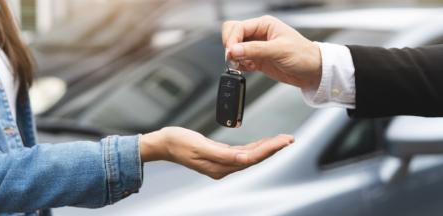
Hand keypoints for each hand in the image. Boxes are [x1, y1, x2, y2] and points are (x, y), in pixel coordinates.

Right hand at [140, 127, 293, 179]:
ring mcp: (221, 163)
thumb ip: (223, 154)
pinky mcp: (218, 156)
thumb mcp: (200, 146)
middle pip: (254, 158)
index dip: (270, 149)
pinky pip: (242, 152)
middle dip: (273, 148)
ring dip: (266, 148)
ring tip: (281, 140)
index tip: (284, 141)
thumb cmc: (178, 142)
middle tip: (289, 138)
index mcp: (220, 166)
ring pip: (250, 155)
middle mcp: (223, 167)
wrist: (163, 143)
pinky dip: (254, 147)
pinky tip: (261, 143)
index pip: (252, 158)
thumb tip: (245, 159)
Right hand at [222, 15, 321, 89]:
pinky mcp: (257, 61)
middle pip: (233, 34)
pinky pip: (241, 61)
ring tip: (240, 64)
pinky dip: (239, 66)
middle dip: (230, 46)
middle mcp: (258, 34)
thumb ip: (254, 50)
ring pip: (235, 49)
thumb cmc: (303, 55)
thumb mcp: (279, 50)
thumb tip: (234, 50)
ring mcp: (257, 48)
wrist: (313, 71)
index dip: (232, 40)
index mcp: (264, 24)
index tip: (231, 53)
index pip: (238, 27)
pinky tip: (246, 68)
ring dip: (234, 57)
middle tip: (233, 57)